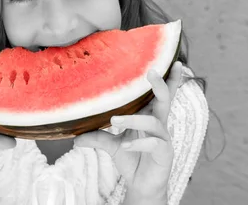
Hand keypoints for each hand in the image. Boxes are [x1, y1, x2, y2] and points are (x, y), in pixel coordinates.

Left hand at [73, 61, 184, 201]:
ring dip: (134, 120)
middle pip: (165, 100)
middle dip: (160, 85)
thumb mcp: (112, 146)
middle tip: (151, 72)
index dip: (169, 79)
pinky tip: (126, 146)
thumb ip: (97, 138)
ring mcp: (163, 139)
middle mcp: (159, 124)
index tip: (173, 61)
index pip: (161, 95)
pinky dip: (139, 144)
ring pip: (153, 123)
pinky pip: (154, 144)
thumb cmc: (132, 158)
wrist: (141, 185)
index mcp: (150, 117)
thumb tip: (74, 138)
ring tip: (115, 120)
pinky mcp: (164, 154)